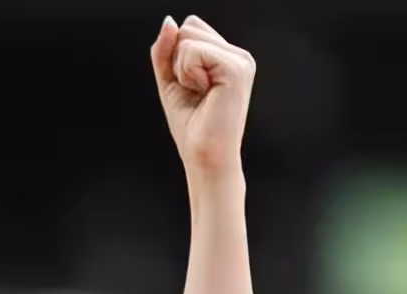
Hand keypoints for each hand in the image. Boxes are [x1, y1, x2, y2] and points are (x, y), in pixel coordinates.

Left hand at [151, 15, 255, 178]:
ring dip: (181, 69)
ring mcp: (240, 59)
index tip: (188, 86)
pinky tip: (205, 93)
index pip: (189, 28)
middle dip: (177, 61)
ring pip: (188, 37)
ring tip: (200, 93)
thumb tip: (169, 21)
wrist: (206, 157)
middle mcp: (238, 54)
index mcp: (227, 56)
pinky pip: (192, 51)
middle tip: (194, 91)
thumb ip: (165, 51)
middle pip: (188, 27)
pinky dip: (187, 74)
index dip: (175, 56)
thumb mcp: (170, 82)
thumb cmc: (192, 127)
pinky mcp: (236, 68)